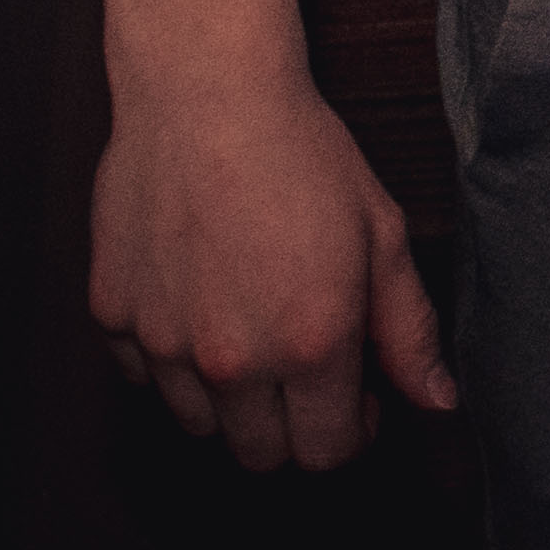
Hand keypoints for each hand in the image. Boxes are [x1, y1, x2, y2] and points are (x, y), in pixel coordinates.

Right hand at [89, 74, 452, 471]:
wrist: (206, 94)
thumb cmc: (302, 154)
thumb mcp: (382, 234)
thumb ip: (410, 329)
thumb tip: (437, 401)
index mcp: (310, 344)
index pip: (326, 453)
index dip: (351, 434)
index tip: (358, 399)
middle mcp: (232, 359)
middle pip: (259, 455)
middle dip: (292, 428)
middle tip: (308, 374)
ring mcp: (163, 343)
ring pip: (198, 425)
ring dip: (230, 400)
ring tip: (254, 330)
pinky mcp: (112, 317)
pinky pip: (144, 376)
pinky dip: (172, 360)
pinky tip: (200, 304)